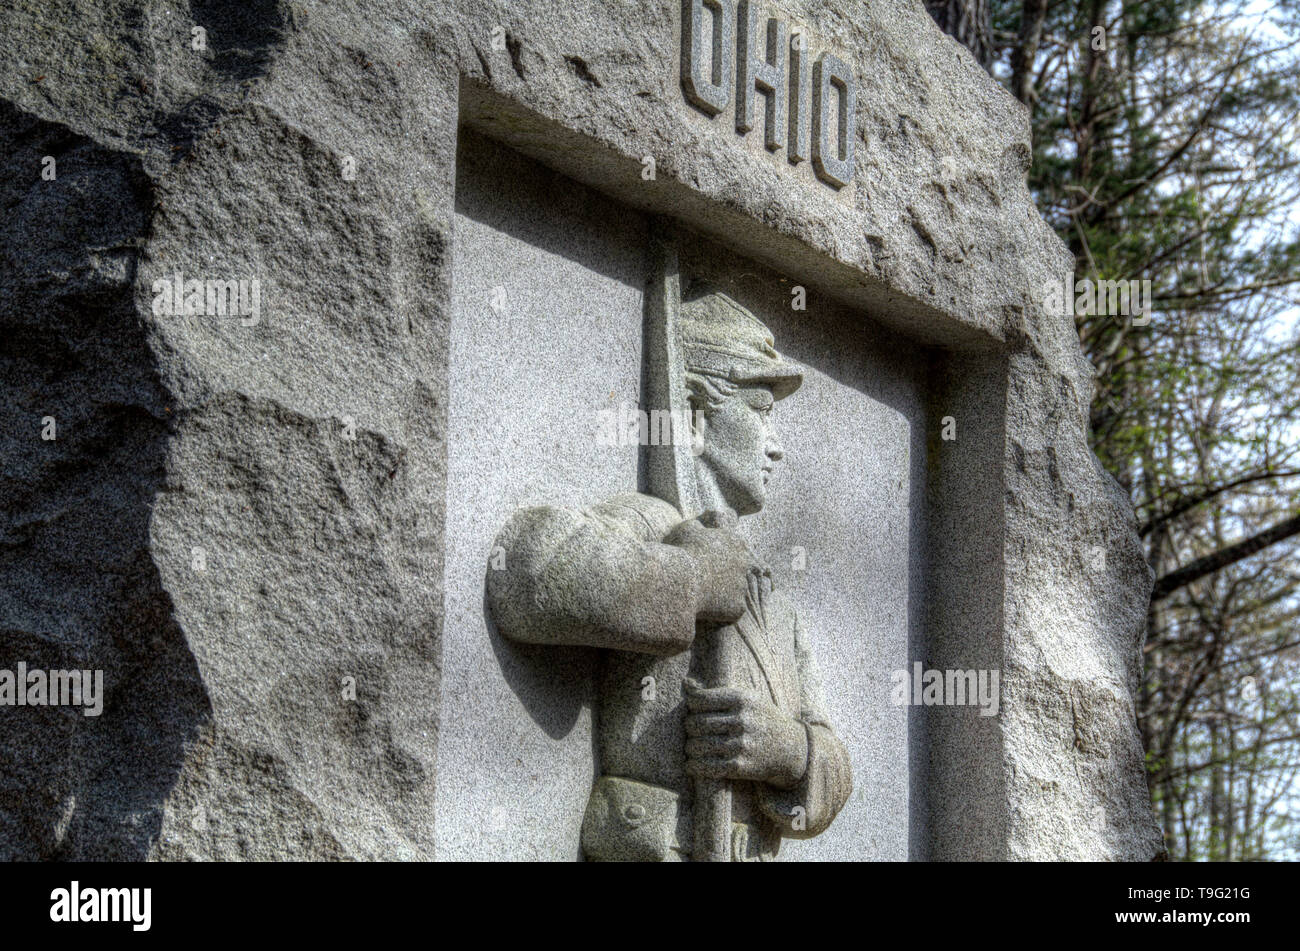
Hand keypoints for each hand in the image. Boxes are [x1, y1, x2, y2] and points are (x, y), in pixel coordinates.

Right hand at [664, 510, 758, 624]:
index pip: (736, 550)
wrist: (682, 580)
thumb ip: (697, 526)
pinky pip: (730, 611)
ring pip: (734, 592)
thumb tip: (698, 527)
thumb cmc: (683, 552)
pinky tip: (704, 609)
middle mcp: (745, 563)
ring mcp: (743, 586)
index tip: (710, 562)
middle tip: (707, 581)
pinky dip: (720, 612)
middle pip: (738, 571)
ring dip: (722, 594)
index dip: (721, 557)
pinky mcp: (738, 607)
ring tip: (702, 596)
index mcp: (735, 542)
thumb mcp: (687, 529)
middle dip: (725, 576)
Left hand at [683, 681, 807, 788]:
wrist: (791, 747)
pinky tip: (690, 765)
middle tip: (690, 730)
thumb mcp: (746, 698)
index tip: (693, 711)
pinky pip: (707, 766)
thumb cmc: (762, 718)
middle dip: (689, 728)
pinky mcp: (740, 766)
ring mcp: (741, 744)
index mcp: (741, 699)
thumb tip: (684, 683)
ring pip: (699, 746)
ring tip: (691, 747)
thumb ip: (715, 693)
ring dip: (689, 748)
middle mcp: (741, 720)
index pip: (700, 700)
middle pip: (697, 723)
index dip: (691, 706)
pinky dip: (694, 766)